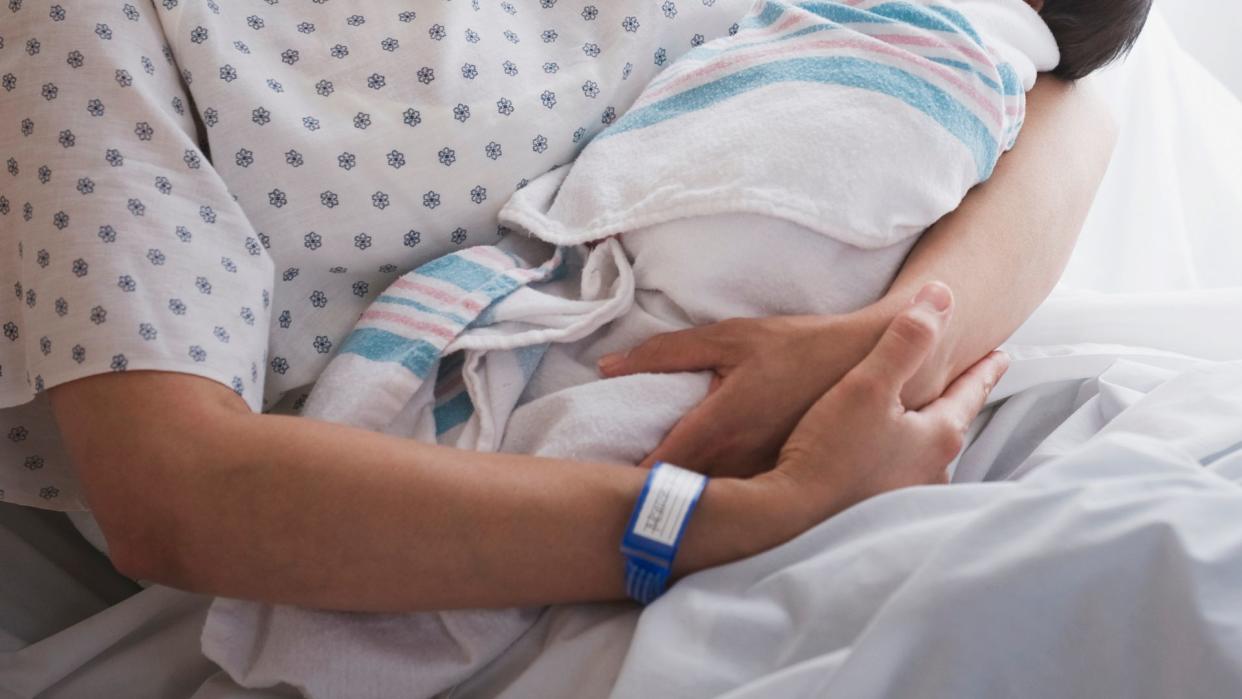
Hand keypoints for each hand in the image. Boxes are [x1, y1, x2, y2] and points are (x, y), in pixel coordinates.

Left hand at [598, 308, 892, 477]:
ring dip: (679, 506)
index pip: (656, 472)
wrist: (868, 365)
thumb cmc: (794, 346)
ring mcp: (762, 482)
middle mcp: (738, 465)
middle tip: (610, 495)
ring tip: (644, 503)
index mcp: (718, 428)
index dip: (623, 484)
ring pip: (709, 507)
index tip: (596, 484)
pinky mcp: (781, 486)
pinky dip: (714, 505)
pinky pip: (738, 505)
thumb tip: (606, 368)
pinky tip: (696, 501)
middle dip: (645, 500)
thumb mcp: (728, 336)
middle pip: (678, 498)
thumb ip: (664, 353)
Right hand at [770, 283, 1008, 520]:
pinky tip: (884, 460)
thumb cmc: (830, 449)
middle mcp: (933, 470)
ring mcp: (908, 495)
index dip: (984, 369)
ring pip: (926, 453)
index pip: (970, 392)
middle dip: (957, 402)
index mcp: (939, 436)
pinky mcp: (881, 513)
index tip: (1002, 354)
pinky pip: (900, 475)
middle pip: (951, 423)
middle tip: (966, 384)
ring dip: (926, 435)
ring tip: (924, 421)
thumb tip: (943, 296)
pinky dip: (900, 459)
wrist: (791, 516)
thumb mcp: (868, 384)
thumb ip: (906, 340)